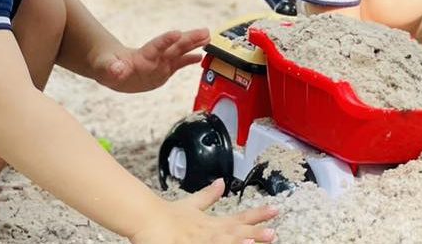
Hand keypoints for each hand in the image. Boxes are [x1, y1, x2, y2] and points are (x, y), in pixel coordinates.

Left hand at [94, 28, 208, 92]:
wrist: (112, 69)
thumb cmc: (106, 64)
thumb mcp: (105, 67)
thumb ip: (112, 68)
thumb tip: (117, 70)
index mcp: (142, 55)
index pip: (156, 46)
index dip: (165, 40)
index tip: (177, 33)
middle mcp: (155, 57)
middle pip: (174, 46)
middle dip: (189, 39)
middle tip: (205, 31)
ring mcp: (161, 62)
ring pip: (181, 52)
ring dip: (194, 44)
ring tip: (209, 37)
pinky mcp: (164, 70)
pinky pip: (180, 64)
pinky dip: (190, 60)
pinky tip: (201, 56)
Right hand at [132, 180, 276, 243]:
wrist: (145, 218)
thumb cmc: (167, 216)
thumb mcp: (191, 205)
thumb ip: (208, 197)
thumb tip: (221, 183)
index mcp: (212, 222)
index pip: (240, 217)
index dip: (258, 214)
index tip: (276, 210)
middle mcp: (209, 231)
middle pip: (235, 231)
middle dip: (255, 232)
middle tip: (273, 233)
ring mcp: (198, 240)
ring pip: (222, 241)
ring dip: (238, 241)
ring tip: (256, 241)